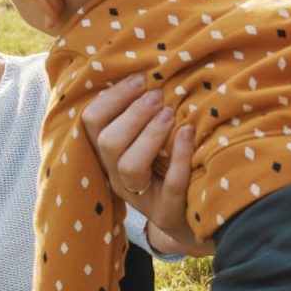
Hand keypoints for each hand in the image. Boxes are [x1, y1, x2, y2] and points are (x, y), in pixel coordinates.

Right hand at [81, 74, 214, 256]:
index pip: (91, 123)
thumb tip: (149, 68)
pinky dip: (178, 155)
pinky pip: (169, 184)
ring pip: (129, 166)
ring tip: (170, 115)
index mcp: (108, 156)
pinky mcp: (168, 213)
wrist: (199, 221)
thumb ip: (144, 114)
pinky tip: (188, 133)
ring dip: (149, 134)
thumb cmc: (174, 169)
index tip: (140, 78)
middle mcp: (118, 179)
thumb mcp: (153, 142)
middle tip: (157, 95)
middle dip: (132, 113)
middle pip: (107, 143)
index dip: (112, 97)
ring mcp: (141, 199)